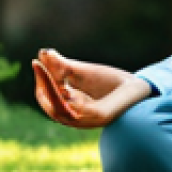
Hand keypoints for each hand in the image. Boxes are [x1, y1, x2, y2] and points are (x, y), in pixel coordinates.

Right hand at [32, 47, 152, 129]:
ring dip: (50, 89)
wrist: (135, 88)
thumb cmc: (108, 82)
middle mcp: (74, 116)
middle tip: (38, 65)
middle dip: (42, 84)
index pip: (46, 97)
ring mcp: (86, 119)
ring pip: (59, 109)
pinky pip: (78, 111)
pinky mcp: (99, 117)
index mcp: (68, 106)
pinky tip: (63, 85)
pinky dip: (68, 99)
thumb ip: (62, 65)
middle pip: (49, 105)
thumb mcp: (82, 72)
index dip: (40, 80)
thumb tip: (42, 52)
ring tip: (46, 70)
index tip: (36, 62)